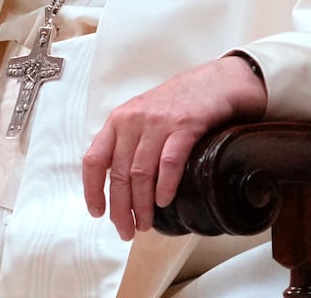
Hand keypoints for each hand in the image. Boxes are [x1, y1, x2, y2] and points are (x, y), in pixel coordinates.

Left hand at [82, 56, 267, 239]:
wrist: (218, 80)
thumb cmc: (182, 102)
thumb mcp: (145, 115)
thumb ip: (129, 141)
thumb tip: (118, 184)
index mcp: (119, 119)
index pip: (94, 159)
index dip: (92, 190)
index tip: (98, 212)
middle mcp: (134, 119)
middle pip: (119, 173)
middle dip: (121, 208)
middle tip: (126, 230)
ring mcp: (160, 122)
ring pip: (141, 172)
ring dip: (142, 204)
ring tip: (145, 223)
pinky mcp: (186, 125)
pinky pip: (169, 162)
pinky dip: (165, 186)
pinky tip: (165, 202)